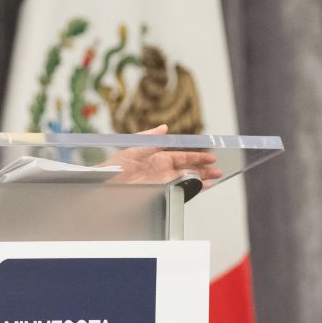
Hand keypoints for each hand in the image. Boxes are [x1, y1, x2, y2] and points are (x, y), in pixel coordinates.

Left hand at [107, 124, 222, 188]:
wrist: (103, 188)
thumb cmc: (113, 167)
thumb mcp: (132, 148)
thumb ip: (150, 139)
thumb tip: (164, 127)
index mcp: (157, 158)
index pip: (182, 156)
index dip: (197, 156)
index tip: (211, 156)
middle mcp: (161, 171)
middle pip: (188, 170)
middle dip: (204, 170)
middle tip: (219, 171)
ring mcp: (161, 183)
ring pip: (186, 181)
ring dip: (201, 180)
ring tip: (214, 180)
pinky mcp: (158, 194)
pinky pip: (178, 191)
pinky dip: (190, 190)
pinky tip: (200, 188)